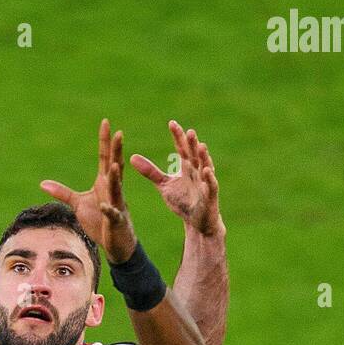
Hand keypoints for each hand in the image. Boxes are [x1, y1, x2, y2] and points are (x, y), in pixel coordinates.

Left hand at [40, 118, 136, 262]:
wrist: (114, 243)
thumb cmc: (98, 221)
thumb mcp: (78, 204)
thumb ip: (63, 192)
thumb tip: (42, 183)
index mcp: (104, 183)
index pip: (105, 157)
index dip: (105, 141)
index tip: (106, 122)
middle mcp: (112, 190)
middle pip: (114, 167)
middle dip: (117, 151)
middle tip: (119, 133)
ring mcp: (116, 205)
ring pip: (116, 189)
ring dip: (115, 178)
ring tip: (115, 164)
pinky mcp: (115, 221)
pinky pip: (112, 214)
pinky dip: (108, 210)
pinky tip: (104, 206)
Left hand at [130, 121, 223, 241]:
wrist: (196, 221)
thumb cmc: (183, 201)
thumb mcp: (164, 185)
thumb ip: (150, 171)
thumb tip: (132, 157)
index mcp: (186, 167)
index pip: (182, 149)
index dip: (178, 136)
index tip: (171, 123)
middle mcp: (196, 171)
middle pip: (194, 155)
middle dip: (192, 144)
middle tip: (189, 131)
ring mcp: (204, 183)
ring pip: (205, 167)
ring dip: (203, 157)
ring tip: (201, 146)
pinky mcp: (210, 196)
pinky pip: (211, 185)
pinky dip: (209, 178)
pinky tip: (206, 170)